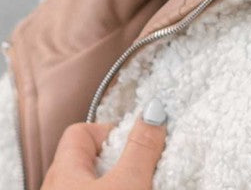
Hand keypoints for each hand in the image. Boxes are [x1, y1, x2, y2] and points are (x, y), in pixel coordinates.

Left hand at [40, 98, 166, 189]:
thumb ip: (141, 147)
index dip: (110, 131)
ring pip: (88, 183)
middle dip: (115, 160)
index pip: (81, 131)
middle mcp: (55, 188)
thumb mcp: (129, 183)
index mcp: (62, 170)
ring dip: (113, 182)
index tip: (136, 142)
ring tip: (136, 187)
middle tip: (139, 170)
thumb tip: (154, 110)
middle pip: (85, 159)